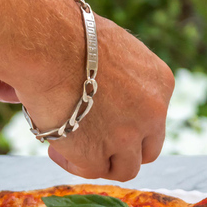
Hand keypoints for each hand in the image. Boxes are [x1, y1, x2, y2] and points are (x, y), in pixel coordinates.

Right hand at [16, 13, 174, 181]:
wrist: (47, 45)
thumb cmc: (65, 35)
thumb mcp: (110, 50)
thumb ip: (113, 73)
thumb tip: (90, 86)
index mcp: (159, 82)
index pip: (152, 115)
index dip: (128, 121)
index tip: (104, 118)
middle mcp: (151, 113)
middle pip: (149, 148)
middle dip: (123, 149)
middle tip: (95, 142)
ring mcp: (126, 137)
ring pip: (125, 168)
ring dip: (101, 161)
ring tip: (72, 148)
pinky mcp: (96, 156)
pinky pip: (91, 171)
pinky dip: (74, 164)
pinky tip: (56, 149)